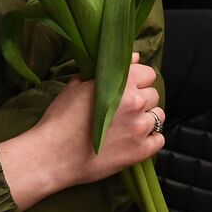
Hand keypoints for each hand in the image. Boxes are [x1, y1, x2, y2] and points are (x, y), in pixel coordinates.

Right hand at [0, 54, 163, 210]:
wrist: (52, 155)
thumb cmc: (61, 118)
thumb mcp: (79, 85)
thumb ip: (109, 69)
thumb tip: (135, 57)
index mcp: (122, 83)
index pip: (148, 74)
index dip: (137, 80)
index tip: (126, 89)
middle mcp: (136, 103)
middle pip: (153, 95)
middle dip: (141, 100)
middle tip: (122, 110)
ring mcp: (140, 129)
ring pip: (158, 116)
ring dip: (146, 119)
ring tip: (127, 126)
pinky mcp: (140, 152)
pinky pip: (159, 140)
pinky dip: (150, 139)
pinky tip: (133, 140)